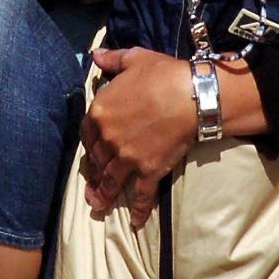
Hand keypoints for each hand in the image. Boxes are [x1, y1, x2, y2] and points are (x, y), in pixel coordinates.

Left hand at [81, 47, 200, 224]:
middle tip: (92, 182)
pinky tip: (136, 222)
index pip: (87, 133)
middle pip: (97, 159)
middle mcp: (109, 139)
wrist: (192, 96)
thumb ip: (113, 60)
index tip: (91, 150)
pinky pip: (141, 194)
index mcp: (100, 112)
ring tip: (98, 206)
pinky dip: (139, 210)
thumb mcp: (135, 59)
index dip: (89, 143)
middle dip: (94, 172)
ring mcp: (128, 158)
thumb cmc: (164, 74)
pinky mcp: (149, 171)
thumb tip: (97, 56)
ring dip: (103, 195)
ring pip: (112, 181)